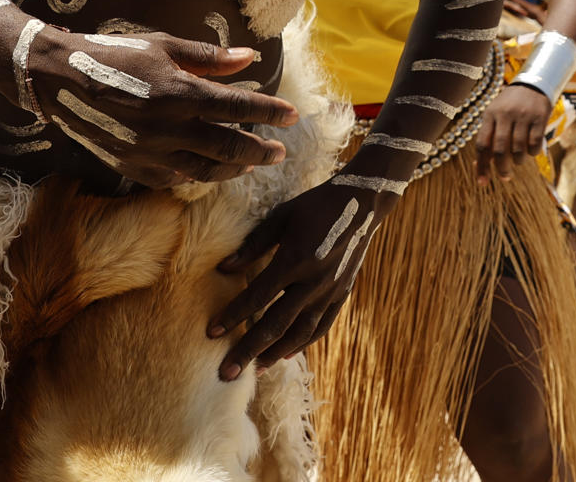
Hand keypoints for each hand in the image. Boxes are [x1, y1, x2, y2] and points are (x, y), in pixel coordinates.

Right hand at [30, 26, 299, 188]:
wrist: (60, 79)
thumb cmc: (116, 55)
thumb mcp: (164, 46)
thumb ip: (210, 58)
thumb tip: (250, 58)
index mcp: (179, 92)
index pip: (238, 107)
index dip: (269, 113)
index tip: (293, 117)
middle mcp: (167, 128)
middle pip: (229, 147)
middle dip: (261, 150)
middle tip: (281, 152)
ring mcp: (149, 152)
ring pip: (206, 171)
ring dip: (235, 169)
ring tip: (252, 163)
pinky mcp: (132, 168)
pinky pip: (176, 178)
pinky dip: (198, 175)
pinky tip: (210, 169)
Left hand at [210, 176, 383, 379]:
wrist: (363, 202)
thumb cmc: (315, 205)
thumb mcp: (281, 217)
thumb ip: (253, 245)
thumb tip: (223, 268)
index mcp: (296, 259)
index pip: (257, 296)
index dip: (233, 316)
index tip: (212, 333)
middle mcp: (314, 281)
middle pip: (276, 324)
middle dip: (249, 351)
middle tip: (227, 374)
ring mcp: (331, 291)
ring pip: (300, 332)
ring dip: (276, 354)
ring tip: (255, 371)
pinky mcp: (342, 293)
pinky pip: (321, 326)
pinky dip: (303, 343)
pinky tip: (287, 355)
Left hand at [475, 84, 550, 182]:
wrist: (533, 84)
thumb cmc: (509, 106)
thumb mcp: (494, 115)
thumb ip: (488, 137)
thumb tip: (479, 166)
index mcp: (490, 114)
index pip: (482, 144)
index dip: (481, 165)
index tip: (483, 182)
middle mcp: (505, 114)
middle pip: (499, 149)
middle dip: (501, 168)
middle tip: (505, 177)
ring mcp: (523, 115)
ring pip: (518, 148)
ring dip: (518, 160)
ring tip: (518, 160)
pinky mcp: (539, 117)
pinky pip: (534, 143)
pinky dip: (532, 152)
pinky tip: (531, 151)